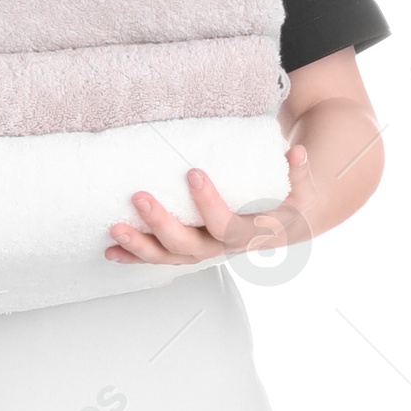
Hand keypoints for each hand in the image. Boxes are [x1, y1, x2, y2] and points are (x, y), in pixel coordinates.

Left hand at [104, 148, 312, 265]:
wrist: (282, 224)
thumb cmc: (286, 202)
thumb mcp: (300, 190)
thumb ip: (297, 174)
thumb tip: (295, 152)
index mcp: (248, 235)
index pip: (226, 225)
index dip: (209, 203)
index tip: (193, 173)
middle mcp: (221, 249)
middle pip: (188, 245)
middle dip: (161, 224)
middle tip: (139, 197)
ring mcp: (201, 252)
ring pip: (168, 257)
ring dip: (139, 246)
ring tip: (114, 229)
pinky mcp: (186, 252)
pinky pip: (158, 258)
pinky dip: (134, 256)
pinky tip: (111, 251)